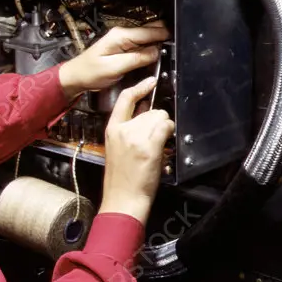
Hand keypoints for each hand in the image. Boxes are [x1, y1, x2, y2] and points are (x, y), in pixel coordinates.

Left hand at [58, 22, 169, 99]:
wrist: (77, 76)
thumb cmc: (90, 72)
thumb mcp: (114, 67)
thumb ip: (136, 59)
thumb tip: (156, 53)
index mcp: (121, 36)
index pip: (149, 32)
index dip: (164, 37)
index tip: (177, 44)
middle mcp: (124, 34)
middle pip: (151, 30)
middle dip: (163, 39)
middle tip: (174, 52)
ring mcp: (124, 40)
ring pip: (148, 38)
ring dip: (158, 45)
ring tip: (167, 55)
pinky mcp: (125, 47)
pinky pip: (143, 45)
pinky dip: (151, 50)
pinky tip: (155, 57)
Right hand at [99, 75, 175, 226]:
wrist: (122, 200)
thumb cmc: (122, 179)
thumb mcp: (117, 149)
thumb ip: (128, 129)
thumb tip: (145, 112)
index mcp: (112, 129)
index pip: (125, 98)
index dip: (140, 87)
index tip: (150, 81)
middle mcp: (122, 130)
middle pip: (150, 110)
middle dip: (158, 121)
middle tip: (155, 140)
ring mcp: (135, 138)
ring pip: (160, 117)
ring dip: (164, 128)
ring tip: (157, 147)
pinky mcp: (148, 147)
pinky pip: (166, 127)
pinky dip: (169, 132)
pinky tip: (164, 145)